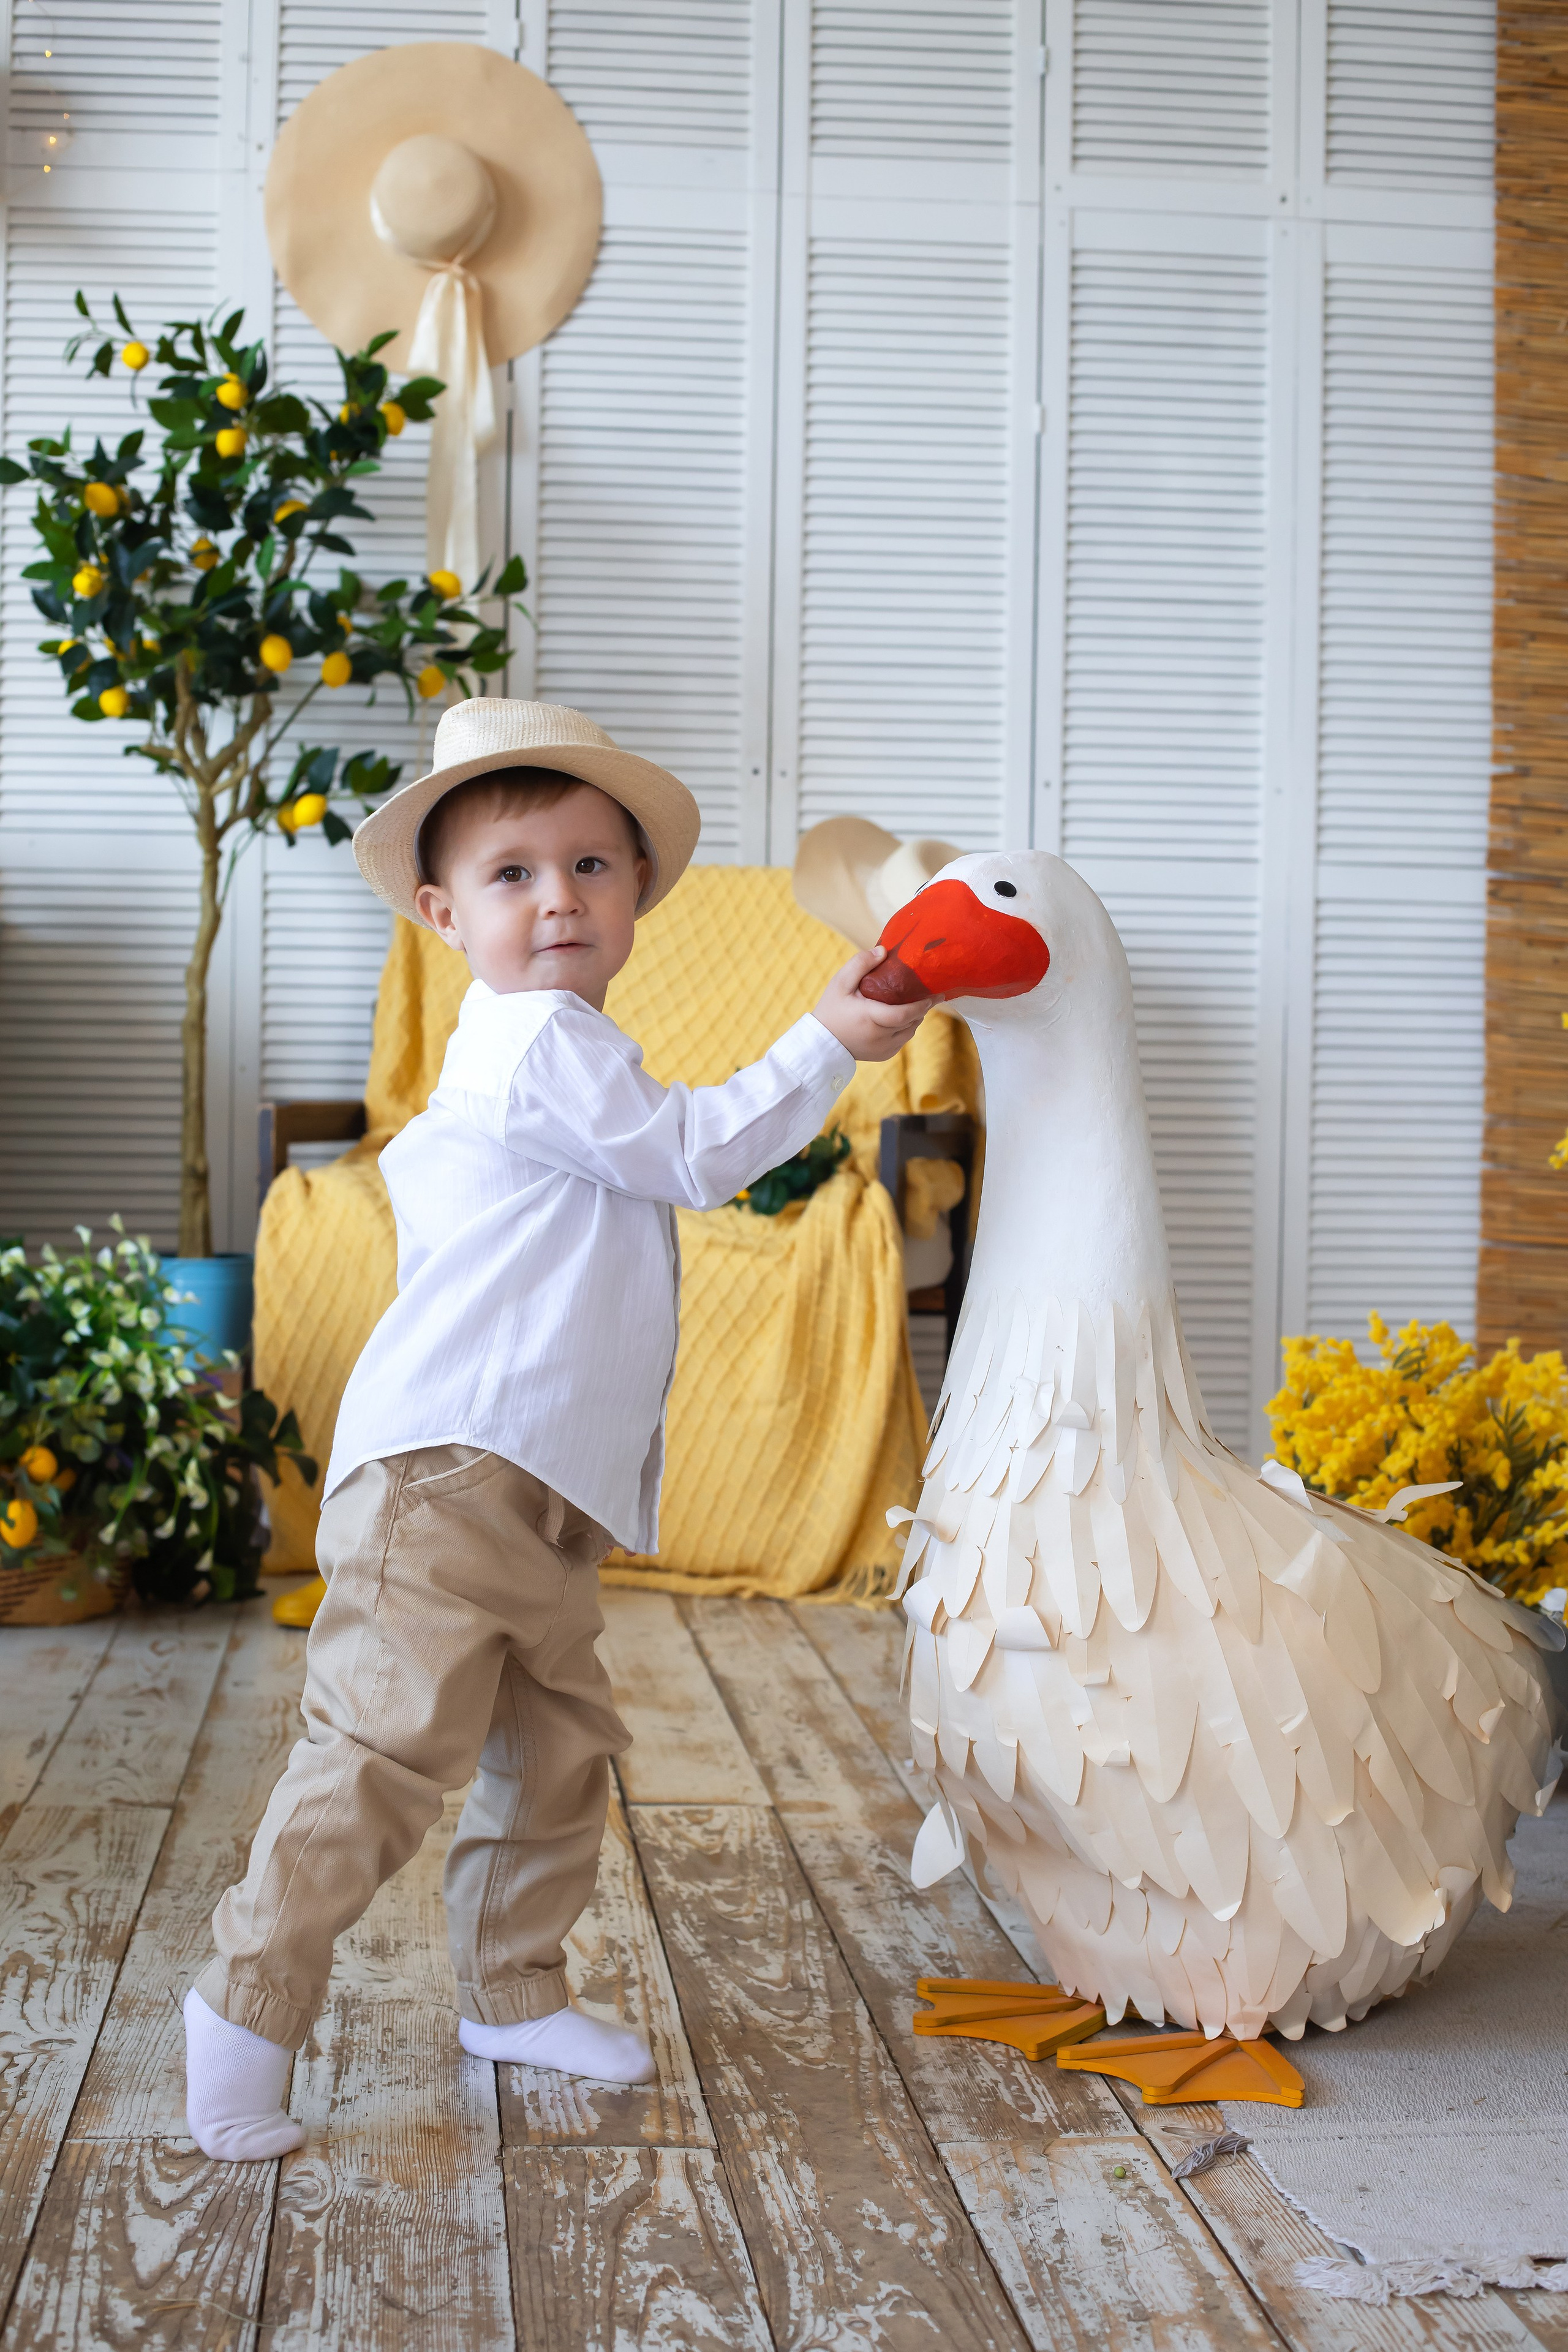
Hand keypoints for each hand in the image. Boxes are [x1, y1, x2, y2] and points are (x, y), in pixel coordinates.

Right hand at [812, 948, 932, 1062]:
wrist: (822, 1042)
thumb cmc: (831, 1009)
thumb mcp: (840, 982)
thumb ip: (860, 964)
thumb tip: (884, 951)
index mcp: (870, 1018)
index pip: (905, 1014)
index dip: (922, 1005)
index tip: (935, 994)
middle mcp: (880, 1037)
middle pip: (911, 1022)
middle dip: (921, 1008)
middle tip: (928, 994)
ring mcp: (884, 1049)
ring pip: (910, 1031)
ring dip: (914, 1018)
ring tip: (915, 1003)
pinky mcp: (885, 1055)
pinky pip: (903, 1040)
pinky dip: (906, 1028)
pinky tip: (901, 1017)